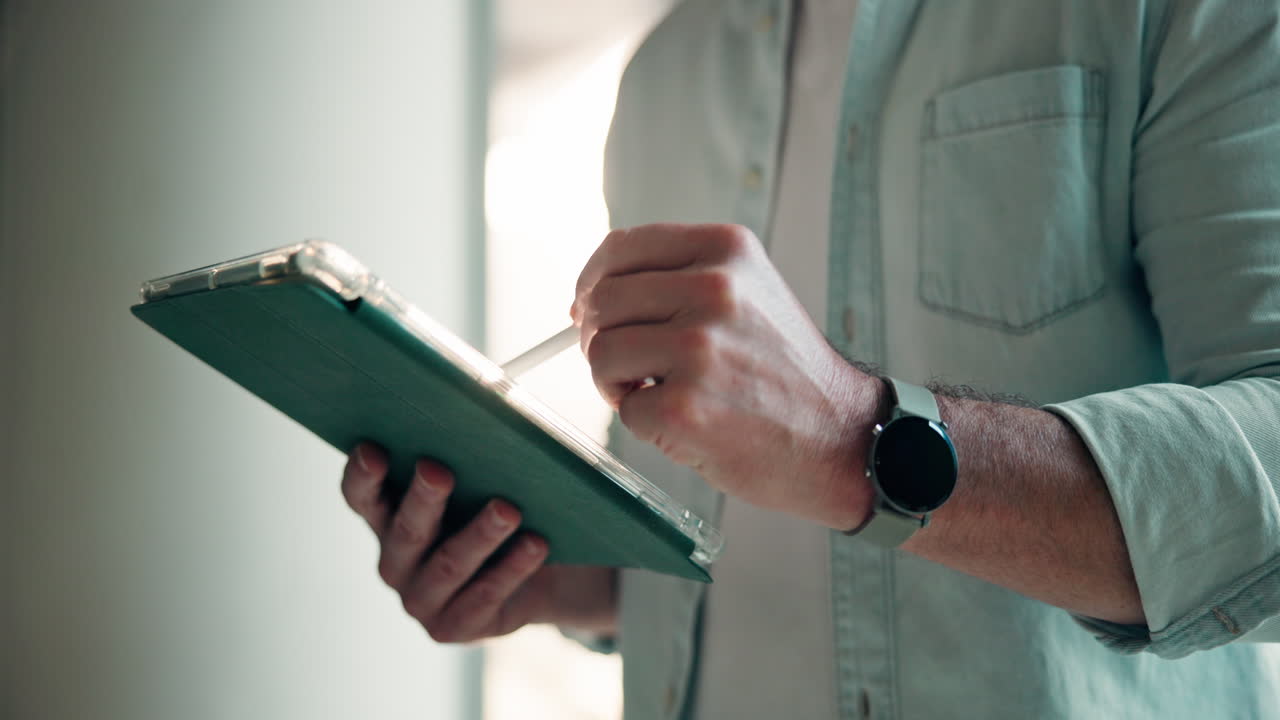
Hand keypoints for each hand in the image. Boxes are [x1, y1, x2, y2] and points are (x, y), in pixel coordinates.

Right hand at [341, 443, 617, 641]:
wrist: (536, 570)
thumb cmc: (492, 507)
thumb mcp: (475, 481)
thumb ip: (463, 456)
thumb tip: (478, 411)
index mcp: (386, 518)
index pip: (361, 497)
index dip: (362, 475)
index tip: (373, 450)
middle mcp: (395, 561)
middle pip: (406, 530)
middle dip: (423, 499)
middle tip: (438, 470)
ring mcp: (421, 599)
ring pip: (449, 564)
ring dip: (479, 534)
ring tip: (507, 509)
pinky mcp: (454, 627)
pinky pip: (484, 595)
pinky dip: (511, 568)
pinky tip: (535, 544)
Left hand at [572, 223, 880, 529]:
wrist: (840, 436)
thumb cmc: (784, 370)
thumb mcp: (747, 291)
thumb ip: (678, 278)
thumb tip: (587, 297)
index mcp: (726, 251)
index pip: (621, 249)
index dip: (593, 281)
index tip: (589, 308)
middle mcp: (714, 290)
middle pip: (602, 301)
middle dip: (600, 336)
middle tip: (628, 365)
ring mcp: (699, 349)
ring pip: (601, 352)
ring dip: (616, 381)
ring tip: (658, 393)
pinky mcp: (685, 408)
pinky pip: (624, 408)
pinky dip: (645, 423)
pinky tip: (686, 422)